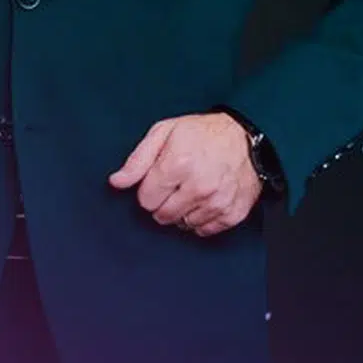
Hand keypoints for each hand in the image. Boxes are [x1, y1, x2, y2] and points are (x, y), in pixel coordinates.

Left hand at [108, 113, 262, 237]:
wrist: (245, 136)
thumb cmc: (203, 132)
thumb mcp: (164, 132)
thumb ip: (137, 159)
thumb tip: (117, 181)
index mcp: (177, 164)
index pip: (146, 200)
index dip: (149, 190)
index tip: (158, 180)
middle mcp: (198, 186)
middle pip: (162, 216)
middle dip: (163, 202)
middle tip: (174, 184)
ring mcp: (217, 202)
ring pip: (183, 224)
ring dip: (182, 211)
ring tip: (191, 189)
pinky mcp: (232, 213)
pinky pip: (204, 230)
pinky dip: (201, 219)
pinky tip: (204, 200)